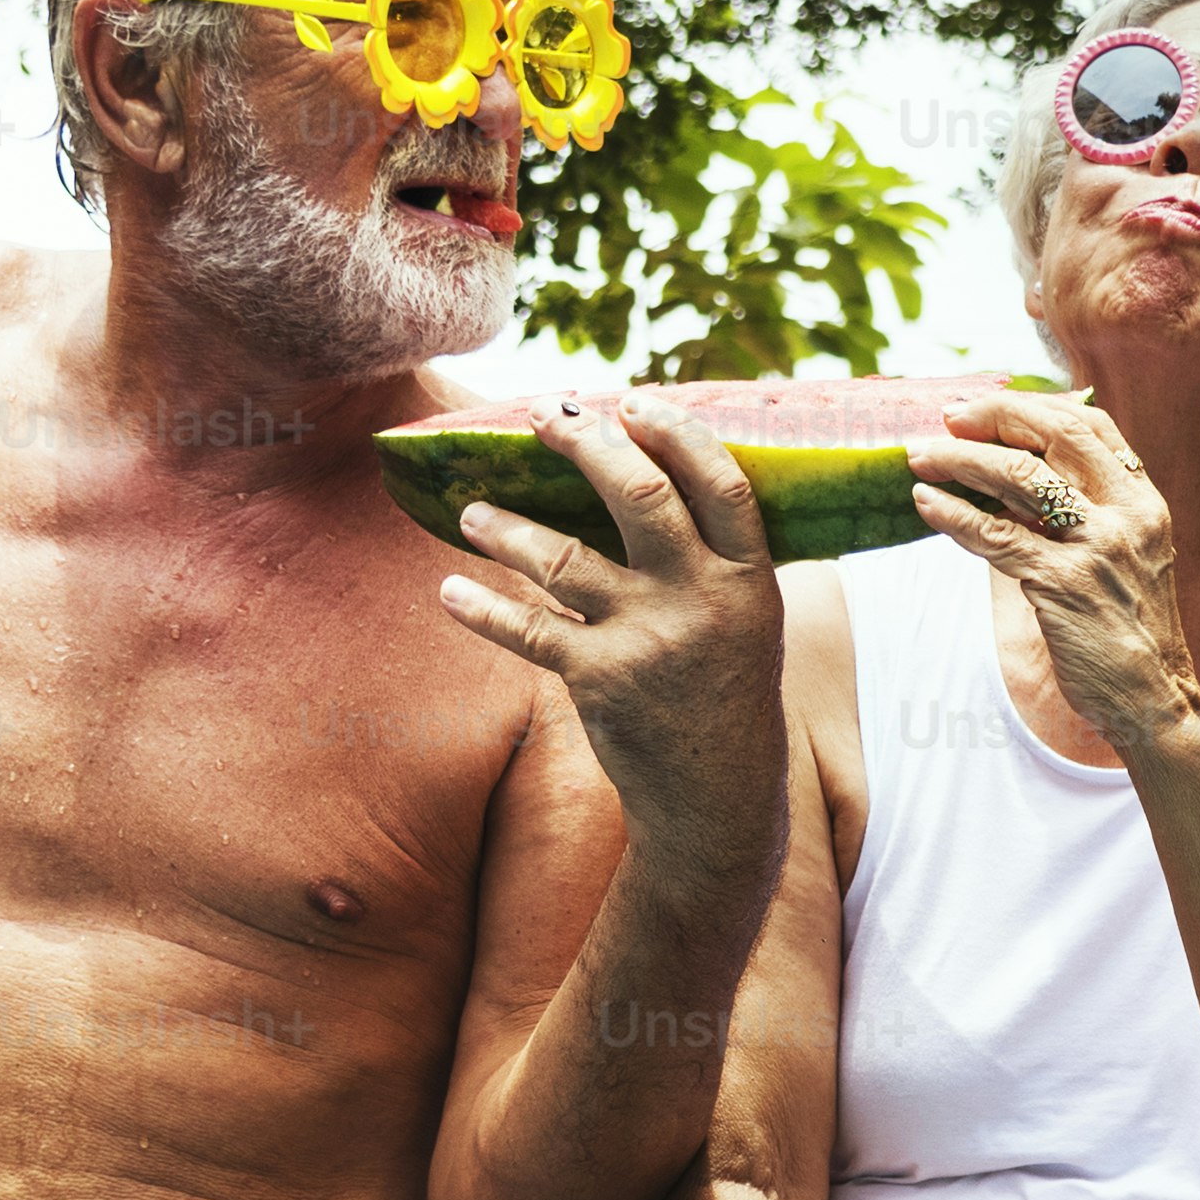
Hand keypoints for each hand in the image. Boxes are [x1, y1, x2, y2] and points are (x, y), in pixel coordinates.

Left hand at [437, 398, 787, 860]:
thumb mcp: (743, 621)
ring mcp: (648, 640)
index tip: (631, 399)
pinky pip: (528, 630)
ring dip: (508, 529)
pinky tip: (450, 590)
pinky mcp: (599, 680)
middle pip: (639, 495)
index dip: (675, 431)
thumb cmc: (723, 693)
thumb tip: (642, 473)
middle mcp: (702, 601)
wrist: (717, 800)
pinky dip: (482, 609)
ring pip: (564, 557)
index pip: (719, 480)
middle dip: (585, 444)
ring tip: (472, 512)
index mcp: (749, 579)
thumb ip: (707, 558)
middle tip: (542, 417)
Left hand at [909, 390, 1197, 749]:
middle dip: (995, 417)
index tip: (989, 407)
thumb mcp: (1127, 557)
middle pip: (1056, 436)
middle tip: (948, 418)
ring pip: (1020, 479)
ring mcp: (1097, 548)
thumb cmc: (1129, 630)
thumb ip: (1086, 514)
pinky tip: (926, 503)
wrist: (1154, 698)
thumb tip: (1014, 481)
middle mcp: (1126, 515)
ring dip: (961, 460)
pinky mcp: (1063, 585)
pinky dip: (954, 515)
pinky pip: (995, 538)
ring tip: (920, 456)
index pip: (1092, 426)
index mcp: (1144, 502)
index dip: (1035, 406)